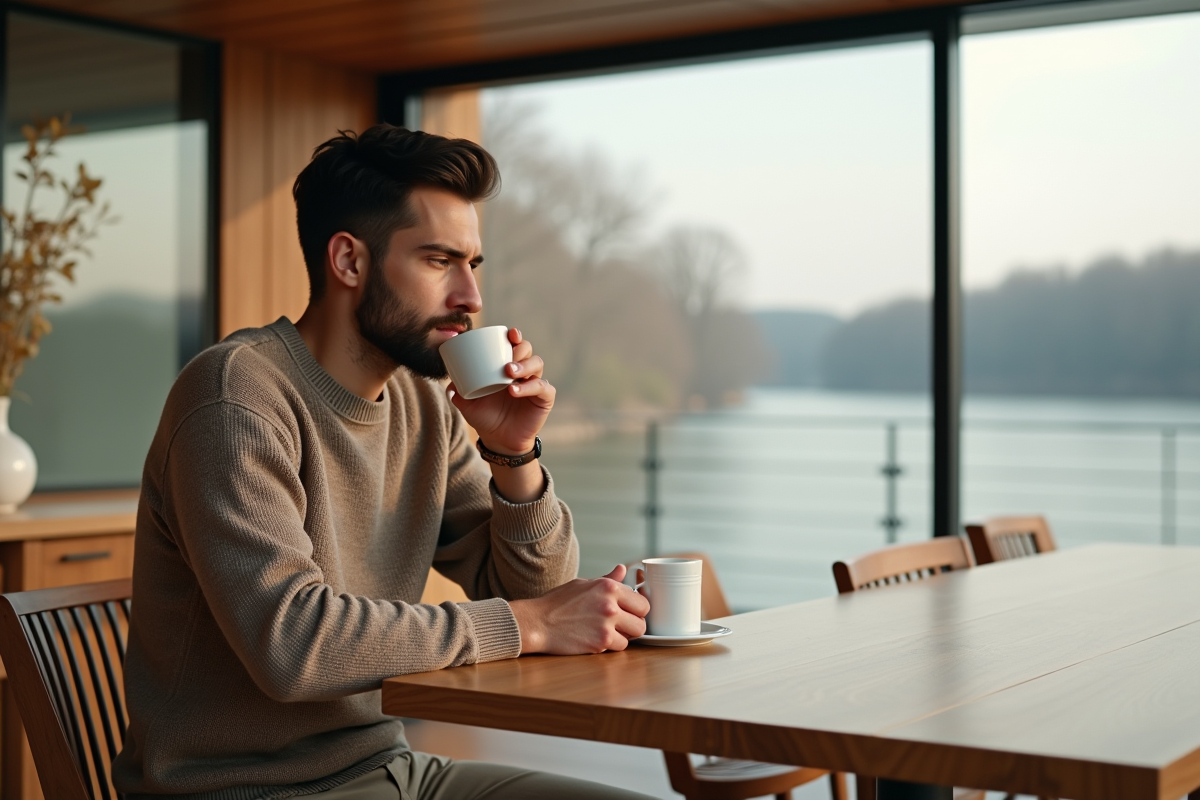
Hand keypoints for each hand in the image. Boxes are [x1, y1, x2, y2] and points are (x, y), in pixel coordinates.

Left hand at [448, 328, 552, 455]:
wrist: (499, 440)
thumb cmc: (486, 417)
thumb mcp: (468, 405)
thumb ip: (458, 394)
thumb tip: (449, 385)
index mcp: (507, 366)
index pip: (515, 344)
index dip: (515, 335)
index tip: (510, 334)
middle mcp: (524, 371)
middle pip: (527, 350)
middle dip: (518, 349)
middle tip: (505, 360)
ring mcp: (535, 383)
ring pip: (537, 364)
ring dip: (524, 365)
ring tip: (509, 372)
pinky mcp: (544, 398)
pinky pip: (543, 387)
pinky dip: (530, 386)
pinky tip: (514, 390)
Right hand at [509, 565, 649, 654]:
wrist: (538, 622)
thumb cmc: (558, 602)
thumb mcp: (583, 584)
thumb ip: (608, 579)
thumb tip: (623, 569)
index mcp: (609, 587)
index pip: (642, 602)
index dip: (637, 609)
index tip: (630, 612)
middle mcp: (610, 605)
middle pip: (642, 621)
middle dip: (634, 624)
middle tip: (622, 625)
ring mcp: (606, 625)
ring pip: (633, 636)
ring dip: (624, 636)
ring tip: (608, 631)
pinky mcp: (600, 643)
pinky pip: (619, 647)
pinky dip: (611, 646)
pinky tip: (597, 638)